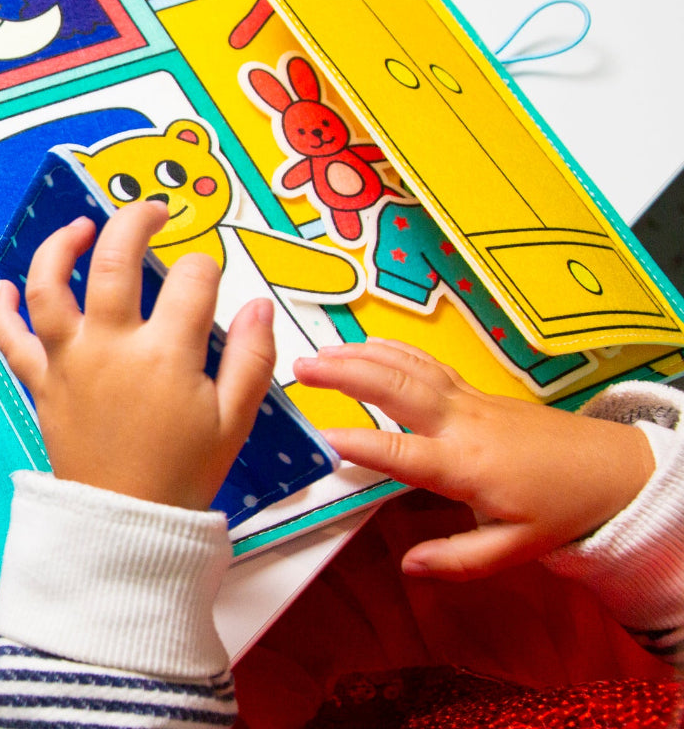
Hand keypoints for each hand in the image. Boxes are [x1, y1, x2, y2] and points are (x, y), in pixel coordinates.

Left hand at [0, 200, 276, 510]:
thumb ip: (252, 356)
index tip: (210, 274)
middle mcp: (111, 347)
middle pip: (115, 261)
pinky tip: (3, 287)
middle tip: (154, 212)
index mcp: (165, 355)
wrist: (127, 527)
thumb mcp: (235, 420)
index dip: (207, 266)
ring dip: (61, 246)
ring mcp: (69, 362)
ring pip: (49, 287)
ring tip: (81, 226)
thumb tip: (257, 305)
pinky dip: (1, 310)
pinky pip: (10, 340)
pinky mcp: (42, 383)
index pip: (192, 280)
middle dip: (137, 222)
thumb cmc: (183, 472)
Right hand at [293, 340, 654, 579]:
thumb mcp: (516, 549)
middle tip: (302, 369)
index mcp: (465, 464)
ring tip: (319, 353)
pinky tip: (366, 346)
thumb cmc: (561, 508)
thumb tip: (408, 567)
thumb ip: (458, 560)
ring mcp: (466, 399)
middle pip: (396, 387)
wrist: (610, 468)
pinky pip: (424, 361)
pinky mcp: (473, 389)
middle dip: (346, 374)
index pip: (401, 451)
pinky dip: (390, 349)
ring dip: (360, 354)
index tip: (319, 437)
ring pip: (407, 366)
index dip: (359, 443)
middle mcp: (460, 422)